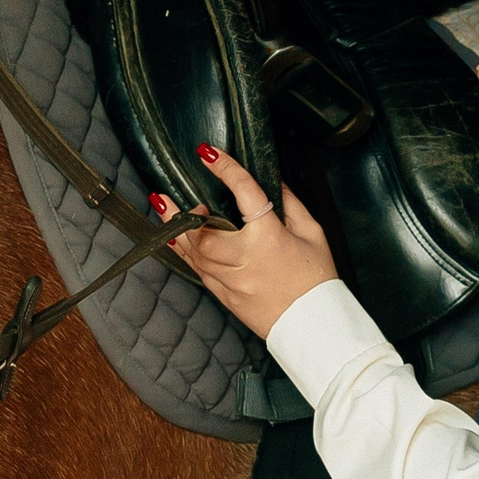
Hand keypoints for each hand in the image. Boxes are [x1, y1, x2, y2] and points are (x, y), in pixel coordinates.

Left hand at [153, 144, 337, 339]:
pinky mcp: (225, 295)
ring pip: (194, 253)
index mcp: (270, 239)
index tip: (208, 153)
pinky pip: (198, 271)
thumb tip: (273, 182)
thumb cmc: (317, 281)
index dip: (225, 170)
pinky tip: (173, 239)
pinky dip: (183, 253)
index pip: (244, 194)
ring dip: (175, 230)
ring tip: (162, 207)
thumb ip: (290, 204)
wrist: (313, 325)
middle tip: (173, 195)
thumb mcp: (312, 234)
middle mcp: (245, 260)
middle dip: (184, 212)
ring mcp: (232, 281)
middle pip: (204, 233)